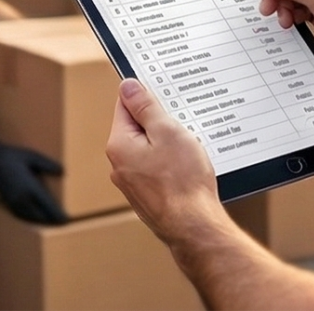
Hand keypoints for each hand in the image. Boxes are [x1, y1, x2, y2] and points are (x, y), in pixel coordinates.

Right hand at [0, 139, 67, 224]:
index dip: (58, 215)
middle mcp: (23, 198)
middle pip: (40, 216)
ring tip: (50, 221)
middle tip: (61, 222)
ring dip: (41, 220)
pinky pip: (21, 215)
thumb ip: (47, 164)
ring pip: (31, 217)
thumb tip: (62, 171)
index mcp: (31, 188)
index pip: (48, 207)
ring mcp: (14, 201)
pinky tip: (34, 216)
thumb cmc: (12, 156)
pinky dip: (31, 218)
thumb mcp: (32, 156)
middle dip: (51, 220)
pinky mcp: (7, 202)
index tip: (66, 220)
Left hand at [107, 79, 229, 241]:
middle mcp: (120, 165)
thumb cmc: (183, 182)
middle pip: (138, 129)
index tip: (163, 93)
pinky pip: (158, 170)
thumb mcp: (167, 132)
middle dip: (160, 123)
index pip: (125, 106)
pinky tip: (189, 169)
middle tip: (183, 124)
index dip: (145, 96)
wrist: (194, 228)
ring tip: (189, 149)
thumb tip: (128, 86)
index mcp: (119, 145)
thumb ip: (145, 107)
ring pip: (150, 151)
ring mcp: (134, 184)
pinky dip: (172, 165)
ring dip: (169, 146)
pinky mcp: (150, 197)